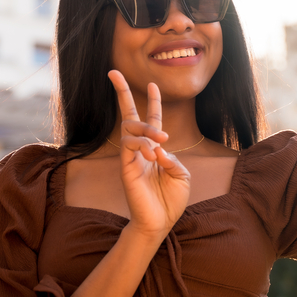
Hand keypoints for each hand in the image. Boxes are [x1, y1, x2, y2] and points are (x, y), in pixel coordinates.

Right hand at [108, 70, 190, 236]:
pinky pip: (129, 147)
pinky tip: (154, 154)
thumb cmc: (171, 200)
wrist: (160, 222)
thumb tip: (159, 148)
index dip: (153, 102)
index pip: (152, 120)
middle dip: (121, 93)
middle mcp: (140, 150)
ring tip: (162, 141)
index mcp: (156, 149)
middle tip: (113, 73)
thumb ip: (173, 158)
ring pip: (130, 129)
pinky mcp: (125, 168)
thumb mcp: (182, 175)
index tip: (152, 83)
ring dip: (147, 130)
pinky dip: (143, 146)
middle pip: (129, 116)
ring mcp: (131, 158)